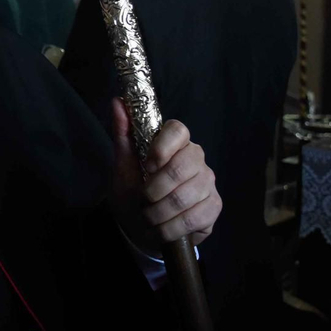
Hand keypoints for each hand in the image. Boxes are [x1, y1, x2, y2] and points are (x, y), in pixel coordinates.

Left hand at [112, 100, 219, 251]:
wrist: (141, 227)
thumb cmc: (133, 191)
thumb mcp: (123, 165)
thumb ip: (123, 135)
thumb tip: (117, 102)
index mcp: (174, 142)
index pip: (178, 130)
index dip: (163, 147)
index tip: (148, 165)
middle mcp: (196, 158)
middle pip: (184, 165)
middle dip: (156, 189)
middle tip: (143, 200)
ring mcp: (208, 182)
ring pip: (187, 196)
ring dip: (160, 213)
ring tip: (149, 218)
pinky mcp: (214, 207)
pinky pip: (195, 217)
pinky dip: (172, 228)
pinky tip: (163, 229)